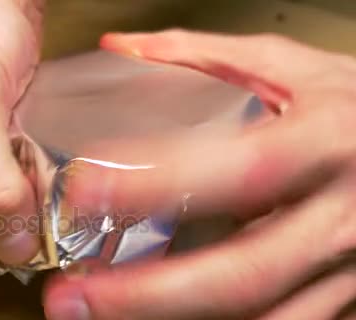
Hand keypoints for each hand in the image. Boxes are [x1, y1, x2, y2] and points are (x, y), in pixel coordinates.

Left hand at [43, 30, 355, 319]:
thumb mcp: (294, 68)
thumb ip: (206, 56)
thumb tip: (124, 46)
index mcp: (324, 142)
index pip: (238, 169)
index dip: (159, 183)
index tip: (86, 188)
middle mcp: (340, 214)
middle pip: (243, 271)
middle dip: (149, 293)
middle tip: (72, 298)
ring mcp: (349, 266)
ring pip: (266, 318)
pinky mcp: (349, 295)